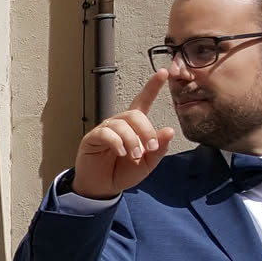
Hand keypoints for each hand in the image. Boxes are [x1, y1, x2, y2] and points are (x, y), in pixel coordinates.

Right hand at [69, 71, 179, 199]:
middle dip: (146, 131)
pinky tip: (121, 153)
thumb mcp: (147, 163)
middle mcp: (120, 124)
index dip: (152, 87)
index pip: (143, 101)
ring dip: (133, 140)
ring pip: (122, 124)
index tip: (164, 72)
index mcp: (134, 127)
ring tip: (135, 156)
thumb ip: (158, 148)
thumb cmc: (123, 172)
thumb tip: (169, 130)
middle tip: (151, 148)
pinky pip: (106, 133)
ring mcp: (105, 129)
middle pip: (135, 114)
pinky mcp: (93, 138)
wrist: (102, 188)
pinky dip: (117, 143)